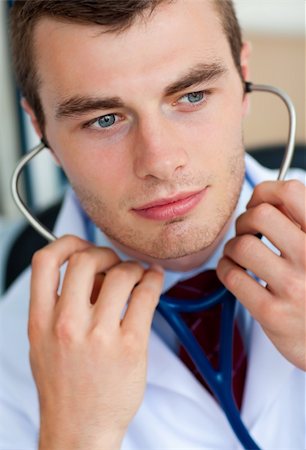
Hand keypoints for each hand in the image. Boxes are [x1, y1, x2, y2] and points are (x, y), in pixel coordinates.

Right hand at [29, 235, 163, 449]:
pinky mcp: (130, 346)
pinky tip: (153, 280)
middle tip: (114, 263)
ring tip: (137, 276)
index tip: (82, 246)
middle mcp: (66, 324)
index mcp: (41, 321)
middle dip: (104, 253)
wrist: (80, 430)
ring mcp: (99, 335)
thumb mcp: (45, 343)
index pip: (44, 262)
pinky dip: (153, 280)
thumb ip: (60, 304)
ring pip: (121, 273)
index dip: (65, 243)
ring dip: (133, 267)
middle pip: (85, 259)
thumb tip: (91, 269)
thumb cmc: (65, 385)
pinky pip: (146, 295)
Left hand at [217, 180, 305, 369]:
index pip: (290, 192)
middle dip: (245, 220)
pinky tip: (235, 272)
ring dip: (233, 247)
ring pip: (242, 245)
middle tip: (248, 233)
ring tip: (240, 256)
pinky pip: (232, 275)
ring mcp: (294, 287)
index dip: (266, 191)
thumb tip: (263, 195)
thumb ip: (299, 223)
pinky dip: (226, 269)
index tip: (259, 203)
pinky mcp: (272, 313)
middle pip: (259, 214)